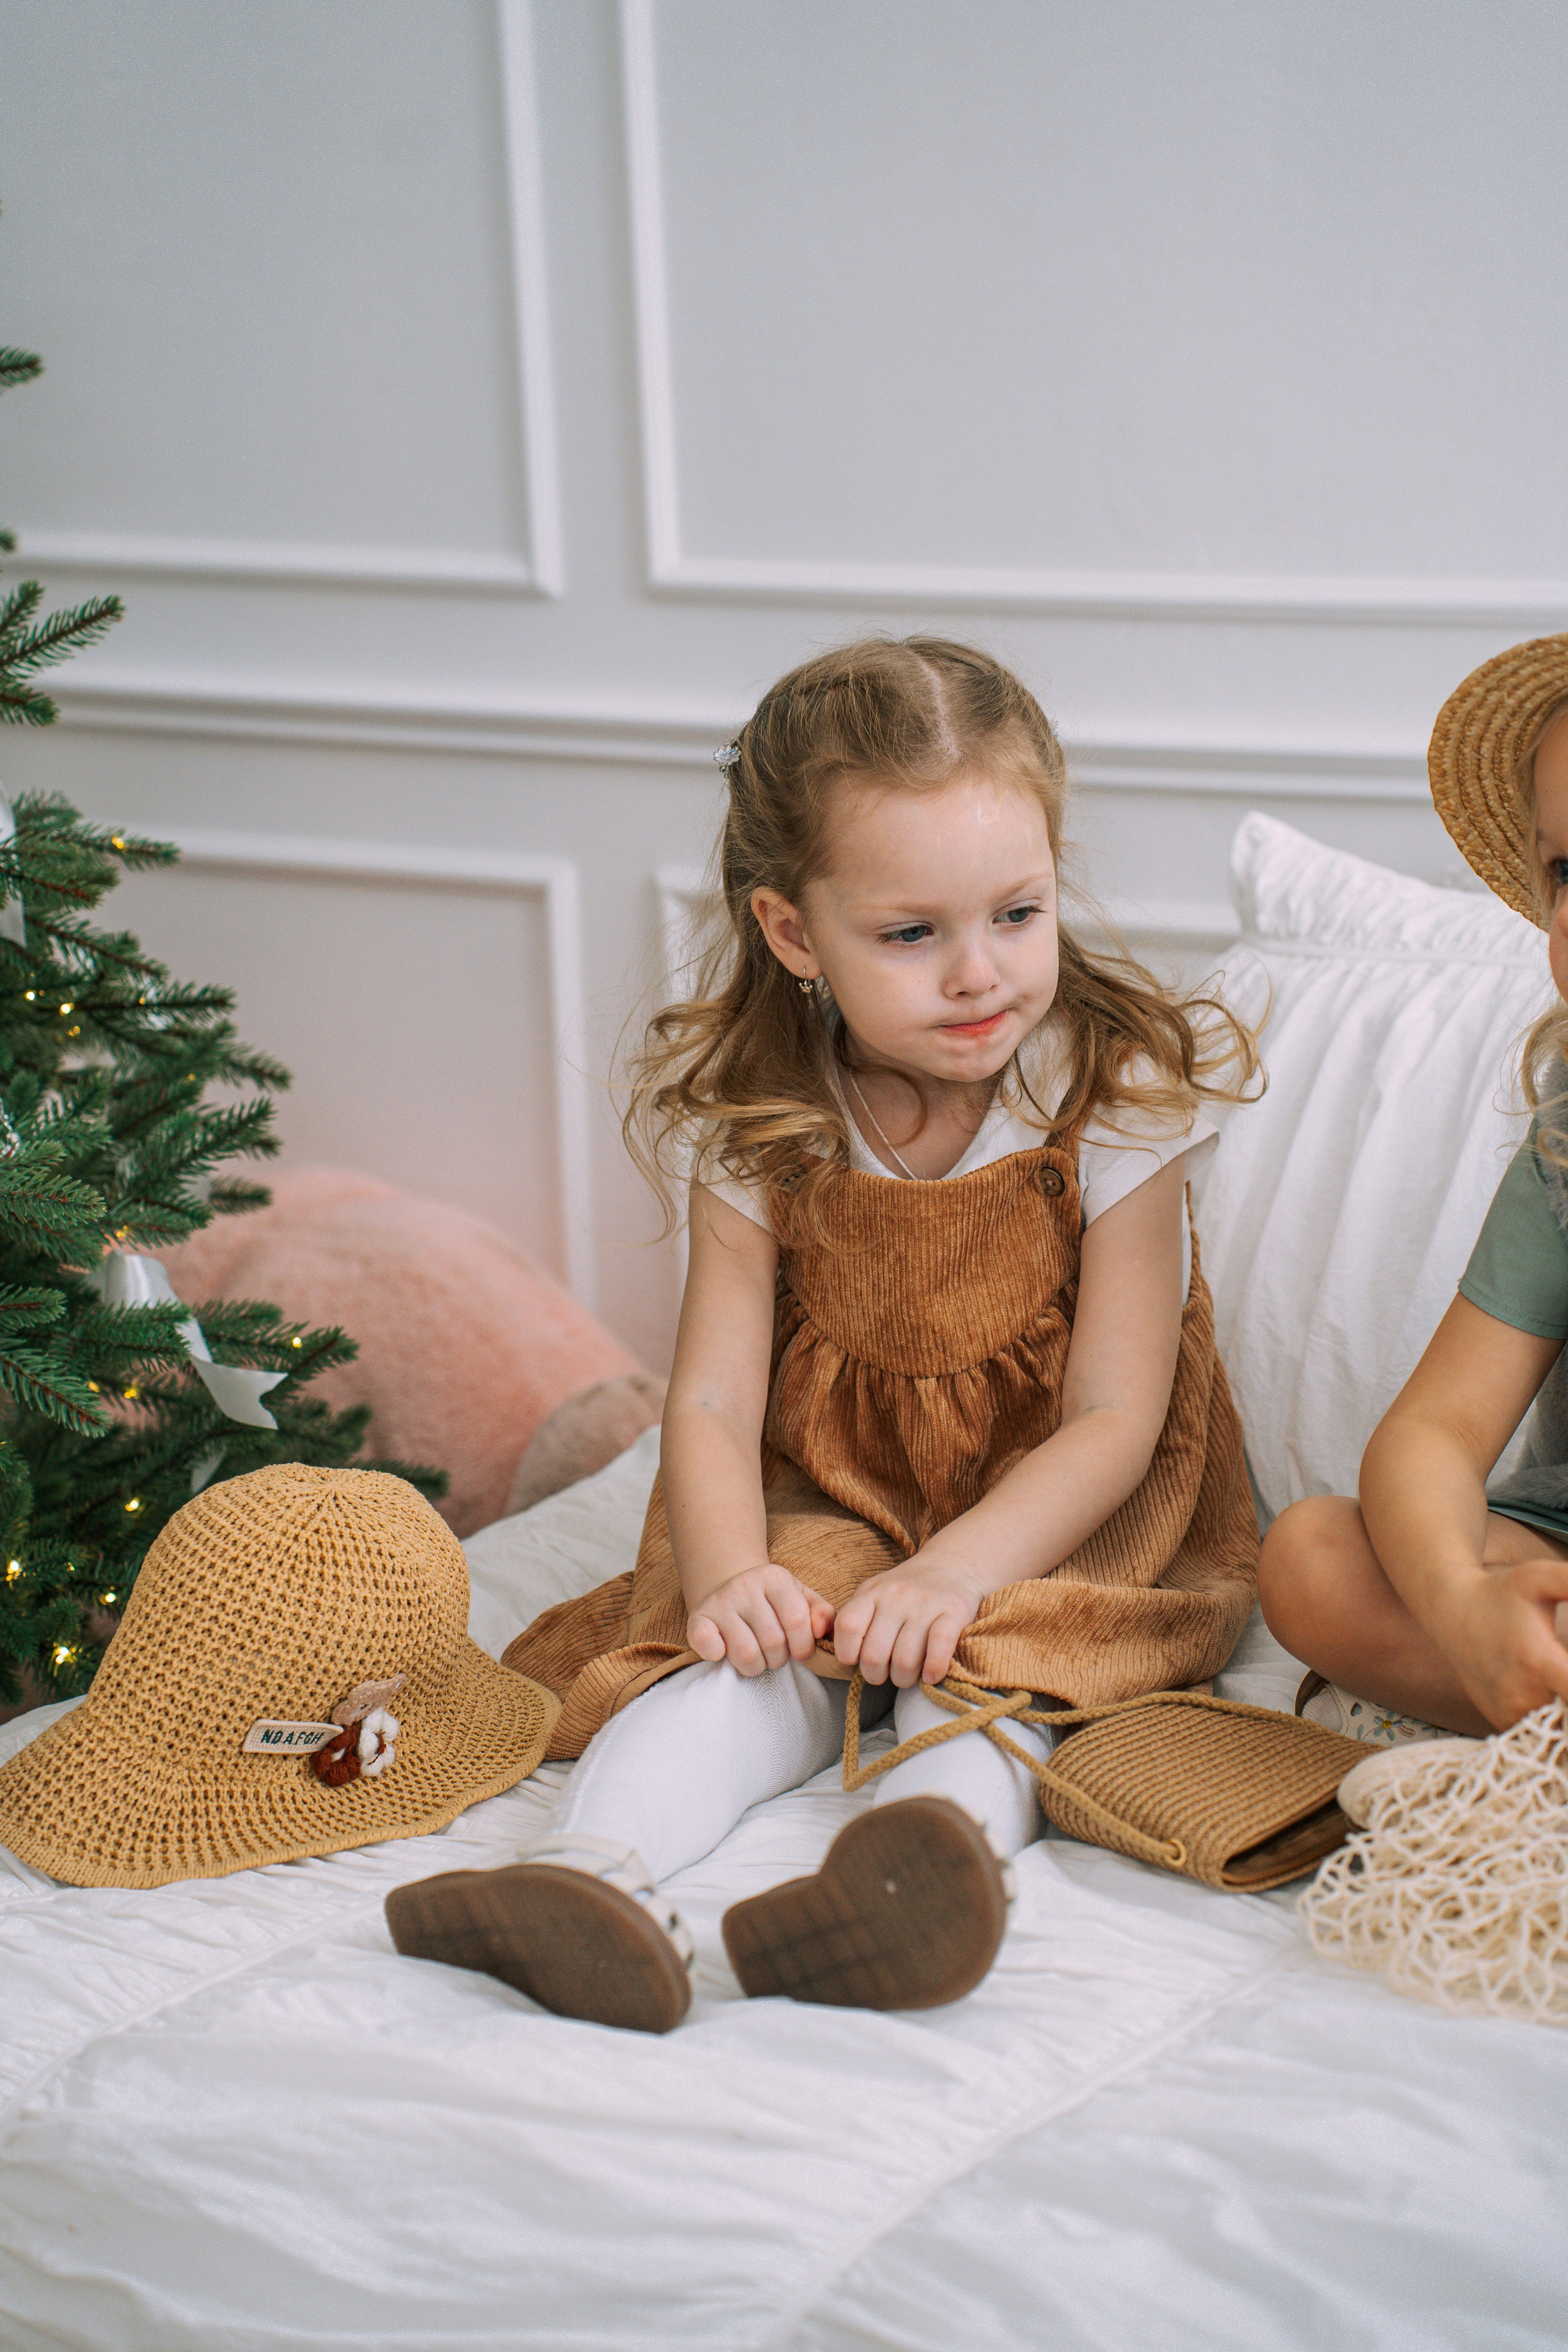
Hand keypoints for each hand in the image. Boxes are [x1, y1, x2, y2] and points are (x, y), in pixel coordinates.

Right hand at [687, 1564, 833, 1675]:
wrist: (731, 1588)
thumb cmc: (773, 1602)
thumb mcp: (802, 1600)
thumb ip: (823, 1614)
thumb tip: (821, 1630)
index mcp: (775, 1577)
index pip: (796, 1621)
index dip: (803, 1647)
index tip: (800, 1652)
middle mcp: (745, 1585)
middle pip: (773, 1642)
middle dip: (779, 1659)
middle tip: (774, 1654)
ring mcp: (720, 1601)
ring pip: (746, 1654)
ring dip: (755, 1667)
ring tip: (756, 1656)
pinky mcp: (698, 1618)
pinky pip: (707, 1645)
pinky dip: (717, 1655)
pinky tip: (724, 1651)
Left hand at [831, 1553, 984, 1688]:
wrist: (952, 1565)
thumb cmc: (906, 1590)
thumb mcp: (873, 1594)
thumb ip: (855, 1618)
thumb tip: (837, 1656)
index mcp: (871, 1593)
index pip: (847, 1627)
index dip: (847, 1653)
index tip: (856, 1661)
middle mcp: (896, 1597)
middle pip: (874, 1654)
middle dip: (876, 1675)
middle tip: (884, 1674)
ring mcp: (925, 1604)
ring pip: (905, 1659)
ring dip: (904, 1679)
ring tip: (906, 1676)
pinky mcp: (954, 1612)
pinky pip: (939, 1649)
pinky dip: (933, 1670)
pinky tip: (930, 1676)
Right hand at [1436, 1557, 1567, 1729]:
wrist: (1451, 1612)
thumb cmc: (1501, 1593)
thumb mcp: (1539, 1578)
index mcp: (1538, 1661)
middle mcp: (1523, 1695)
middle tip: (1565, 1665)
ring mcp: (1510, 1712)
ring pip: (1560, 1726)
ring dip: (1566, 1708)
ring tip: (1559, 1675)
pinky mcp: (1501, 1720)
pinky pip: (1541, 1730)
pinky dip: (1552, 1716)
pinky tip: (1546, 1688)